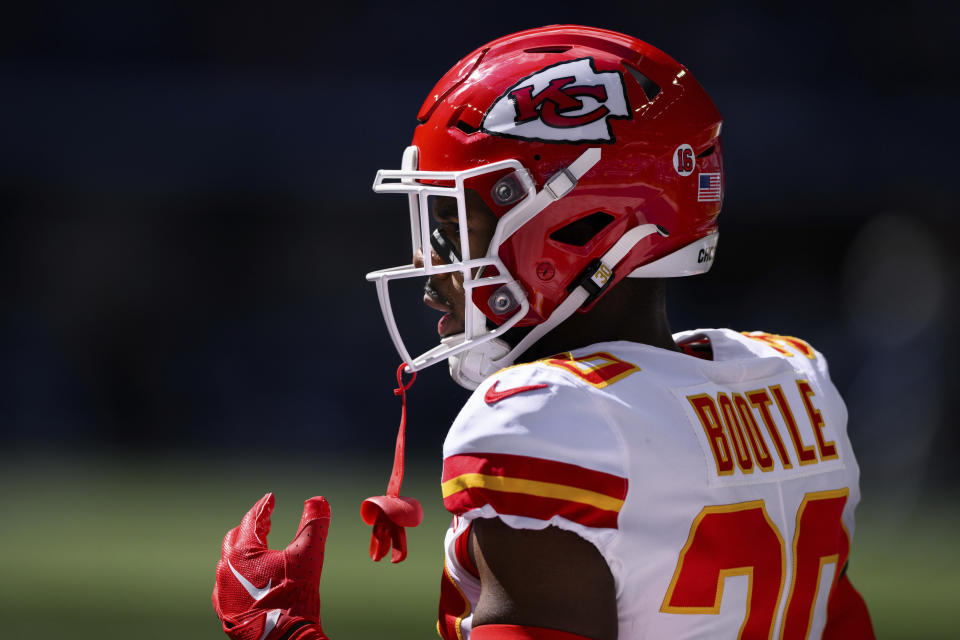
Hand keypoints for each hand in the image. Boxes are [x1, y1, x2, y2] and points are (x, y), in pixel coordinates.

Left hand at [213, 493, 329, 639]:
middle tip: (267, 521)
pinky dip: (240, 574)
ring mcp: (223, 593)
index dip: (264, 507)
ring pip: (229, 562)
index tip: (271, 499)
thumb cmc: (294, 599)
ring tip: (262, 548)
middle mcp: (225, 570)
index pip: (251, 519)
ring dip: (245, 551)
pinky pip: (227, 584)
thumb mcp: (308, 555)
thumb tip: (318, 501)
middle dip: (252, 527)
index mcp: (241, 553)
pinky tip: (252, 578)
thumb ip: (314, 524)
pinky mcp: (226, 611)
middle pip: (235, 538)